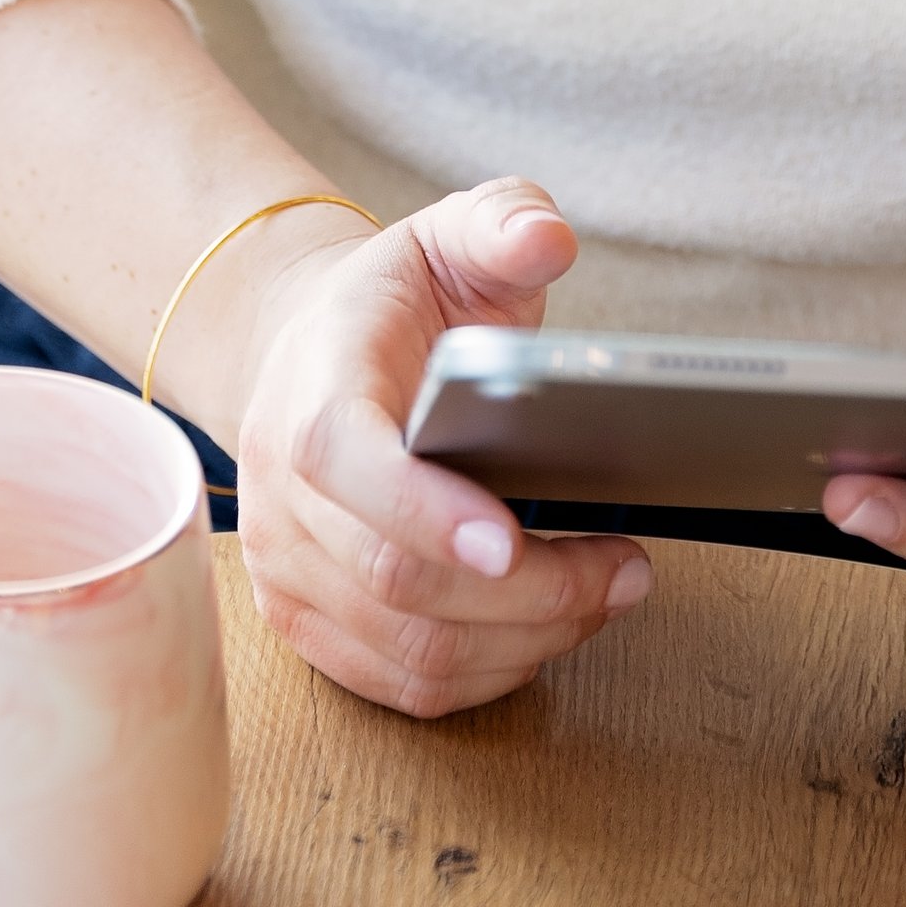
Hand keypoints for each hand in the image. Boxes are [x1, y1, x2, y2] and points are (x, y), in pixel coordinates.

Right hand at [231, 176, 653, 718]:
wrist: (307, 354)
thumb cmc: (391, 304)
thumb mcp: (447, 235)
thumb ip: (501, 222)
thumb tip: (547, 238)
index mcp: (310, 392)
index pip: (344, 463)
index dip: (425, 512)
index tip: (512, 538)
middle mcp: (282, 495)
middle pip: (395, 580)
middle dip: (527, 591)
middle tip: (623, 569)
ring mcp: (287, 571)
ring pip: (407, 649)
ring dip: (523, 641)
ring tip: (605, 594)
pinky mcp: (309, 625)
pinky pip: (401, 684)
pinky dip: (487, 673)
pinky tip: (546, 629)